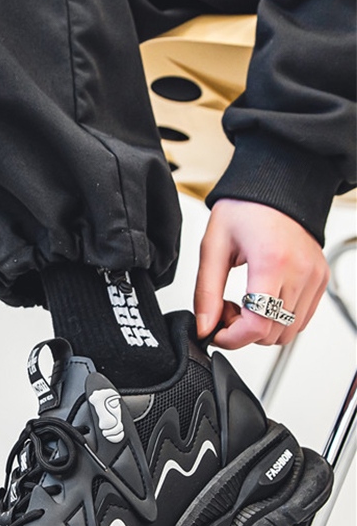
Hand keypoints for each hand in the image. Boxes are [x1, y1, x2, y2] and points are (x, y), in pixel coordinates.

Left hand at [194, 199, 329, 348]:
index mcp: (272, 262)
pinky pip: (301, 319)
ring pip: (288, 332)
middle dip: (243, 332)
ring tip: (244, 301)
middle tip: (227, 307)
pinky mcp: (320, 280)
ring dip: (261, 327)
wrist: (276, 186)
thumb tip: (204, 328)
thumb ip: (206, 292)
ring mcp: (314, 277)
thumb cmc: (245, 209)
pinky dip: (278, 319)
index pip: (258, 325)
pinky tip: (262, 299)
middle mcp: (300, 271)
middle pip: (272, 334)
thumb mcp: (213, 247)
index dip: (233, 339)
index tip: (217, 332)